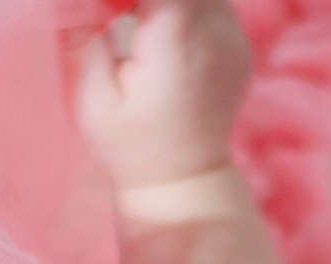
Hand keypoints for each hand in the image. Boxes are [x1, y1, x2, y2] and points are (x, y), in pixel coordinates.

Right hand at [72, 0, 252, 193]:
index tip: (112, 10)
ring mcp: (233, 36)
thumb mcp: (97, 95)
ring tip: (142, 18)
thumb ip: (91, 32)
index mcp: (177, 39)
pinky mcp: (239, 42)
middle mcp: (214, 32)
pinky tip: (165, 28)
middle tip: (123, 14)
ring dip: (169, 0)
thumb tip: (91, 2)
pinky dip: (187, 5)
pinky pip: (213, 2)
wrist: (183, 179)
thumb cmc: (132, 145)